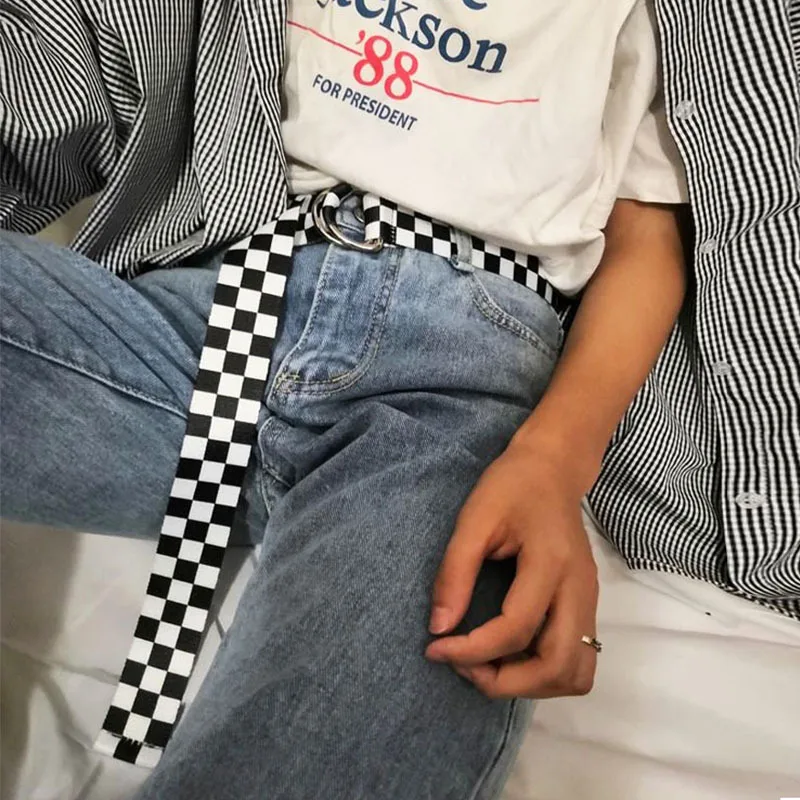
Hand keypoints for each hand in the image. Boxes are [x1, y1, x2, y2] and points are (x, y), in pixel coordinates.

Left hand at [425, 439, 598, 698]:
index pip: (516, 629)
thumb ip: (454, 572)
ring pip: (575, 674)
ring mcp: (589, 601)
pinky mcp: (587, 606)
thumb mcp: (474, 519)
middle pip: (558, 667)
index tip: (435, 647)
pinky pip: (576, 661)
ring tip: (487, 664)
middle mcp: (579, 589)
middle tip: (464, 666)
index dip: (472, 650)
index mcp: (551, 563)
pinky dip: (543, 673)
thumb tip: (439, 627)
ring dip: (529, 684)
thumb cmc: (511, 486)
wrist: (553, 470)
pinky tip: (510, 654)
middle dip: (506, 682)